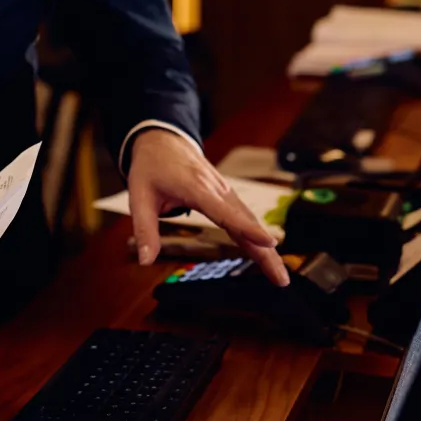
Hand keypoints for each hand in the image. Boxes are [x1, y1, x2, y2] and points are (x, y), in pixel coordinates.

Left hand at [127, 129, 289, 285]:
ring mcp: (225, 192)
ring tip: (280, 275)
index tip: (270, 243)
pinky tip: (268, 256)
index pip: (225, 212)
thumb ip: (145, 229)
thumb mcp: (138, 196)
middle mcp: (217, 190)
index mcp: (196, 188)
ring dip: (267, 249)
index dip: (248, 229)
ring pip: (250, 221)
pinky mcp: (227, 196)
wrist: (163, 141)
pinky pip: (246, 217)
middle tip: (281, 279)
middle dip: (266, 251)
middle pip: (246, 222)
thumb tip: (144, 261)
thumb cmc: (151, 167)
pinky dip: (258, 237)